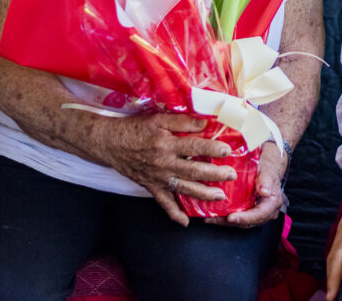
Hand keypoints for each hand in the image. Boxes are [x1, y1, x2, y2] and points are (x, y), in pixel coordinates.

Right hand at [98, 113, 236, 226]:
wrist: (110, 143)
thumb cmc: (136, 129)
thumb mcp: (158, 119)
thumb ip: (181, 121)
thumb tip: (204, 123)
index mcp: (166, 145)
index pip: (194, 147)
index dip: (212, 149)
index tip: (227, 151)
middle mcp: (164, 164)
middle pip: (193, 171)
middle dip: (215, 174)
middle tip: (231, 176)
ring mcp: (158, 178)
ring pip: (184, 189)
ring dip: (203, 194)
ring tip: (220, 197)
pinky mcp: (151, 187)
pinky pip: (163, 203)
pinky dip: (174, 214)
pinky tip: (185, 223)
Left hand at [207, 142, 287, 227]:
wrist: (266, 172)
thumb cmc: (266, 171)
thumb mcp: (267, 172)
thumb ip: (266, 181)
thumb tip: (265, 192)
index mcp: (272, 203)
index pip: (259, 215)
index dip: (244, 218)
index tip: (230, 217)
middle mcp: (266, 213)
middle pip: (247, 223)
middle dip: (229, 222)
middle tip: (213, 219)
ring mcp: (256, 216)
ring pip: (240, 223)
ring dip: (224, 222)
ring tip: (208, 218)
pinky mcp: (248, 214)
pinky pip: (236, 218)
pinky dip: (224, 218)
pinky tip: (211, 215)